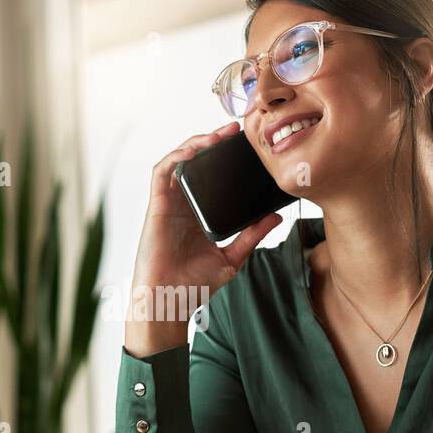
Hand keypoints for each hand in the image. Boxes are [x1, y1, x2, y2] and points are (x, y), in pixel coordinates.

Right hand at [125, 121, 283, 356]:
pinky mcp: (157, 206)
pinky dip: (177, 157)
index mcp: (199, 214)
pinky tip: (194, 150)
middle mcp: (183, 204)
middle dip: (214, 143)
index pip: (213, 177)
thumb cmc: (193, 286)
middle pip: (196, 163)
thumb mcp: (232, 258)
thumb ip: (252, 236)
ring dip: (197, 144)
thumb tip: (275, 218)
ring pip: (179, 162)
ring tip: (218, 135)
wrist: (170, 302)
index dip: (226, 158)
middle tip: (237, 131)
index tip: (248, 146)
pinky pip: (162, 173)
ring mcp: (169, 204)